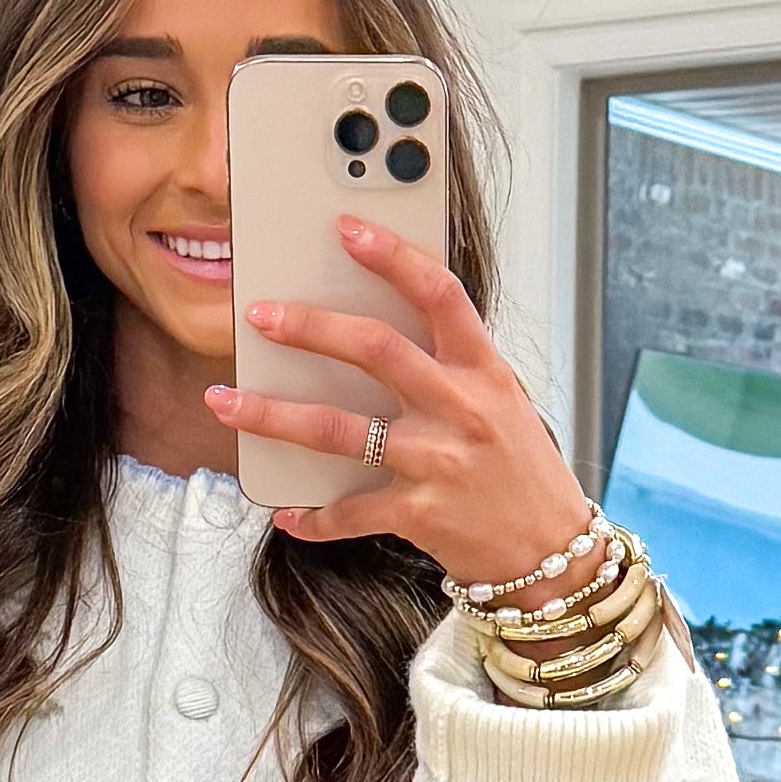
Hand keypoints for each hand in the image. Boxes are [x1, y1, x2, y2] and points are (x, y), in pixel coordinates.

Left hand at [206, 218, 593, 592]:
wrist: (553, 553)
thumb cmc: (522, 473)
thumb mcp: (503, 404)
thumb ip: (451, 369)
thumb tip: (375, 341)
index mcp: (484, 372)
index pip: (439, 295)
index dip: (393, 257)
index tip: (348, 229)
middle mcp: (461, 409)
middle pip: (375, 349)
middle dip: (309, 327)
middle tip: (260, 316)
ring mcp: (438, 462)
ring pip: (339, 429)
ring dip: (272, 414)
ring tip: (226, 401)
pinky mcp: (420, 514)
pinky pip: (350, 511)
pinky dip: (313, 516)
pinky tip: (286, 512)